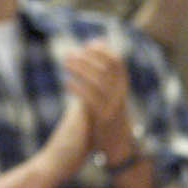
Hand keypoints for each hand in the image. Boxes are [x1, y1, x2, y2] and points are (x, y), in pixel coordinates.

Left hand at [60, 38, 131, 157]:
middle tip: (68, 54)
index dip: (102, 51)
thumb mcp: (111, 91)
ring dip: (80, 70)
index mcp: (122, 86)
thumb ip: (104, 70)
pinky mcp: (102, 119)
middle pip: (104, 69)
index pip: (117, 62)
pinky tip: (66, 82)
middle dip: (86, 59)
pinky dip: (78, 89)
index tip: (86, 44)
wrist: (118, 145)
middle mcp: (120, 94)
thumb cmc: (109, 113)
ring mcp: (113, 107)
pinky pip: (90, 101)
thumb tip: (97, 42)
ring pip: (97, 83)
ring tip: (65, 63)